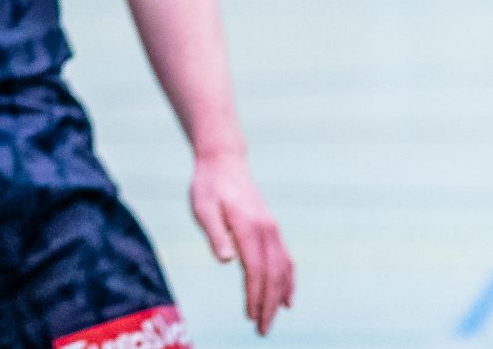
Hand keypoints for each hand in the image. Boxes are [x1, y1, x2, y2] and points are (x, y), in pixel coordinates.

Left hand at [191, 150, 293, 332]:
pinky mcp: (273, 230)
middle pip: (273, 276)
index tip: (251, 317)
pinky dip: (289, 282)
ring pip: (283, 271)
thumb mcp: (202, 207)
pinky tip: (287, 299)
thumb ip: (216, 233)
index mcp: (250, 228)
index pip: (256, 271)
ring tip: (271, 319)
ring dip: (279, 297)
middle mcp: (267, 231)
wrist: (224, 162)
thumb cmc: (208, 186)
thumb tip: (227, 260)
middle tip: (263, 330)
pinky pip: (287, 260)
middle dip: (269, 305)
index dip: (255, 296)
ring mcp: (273, 230)